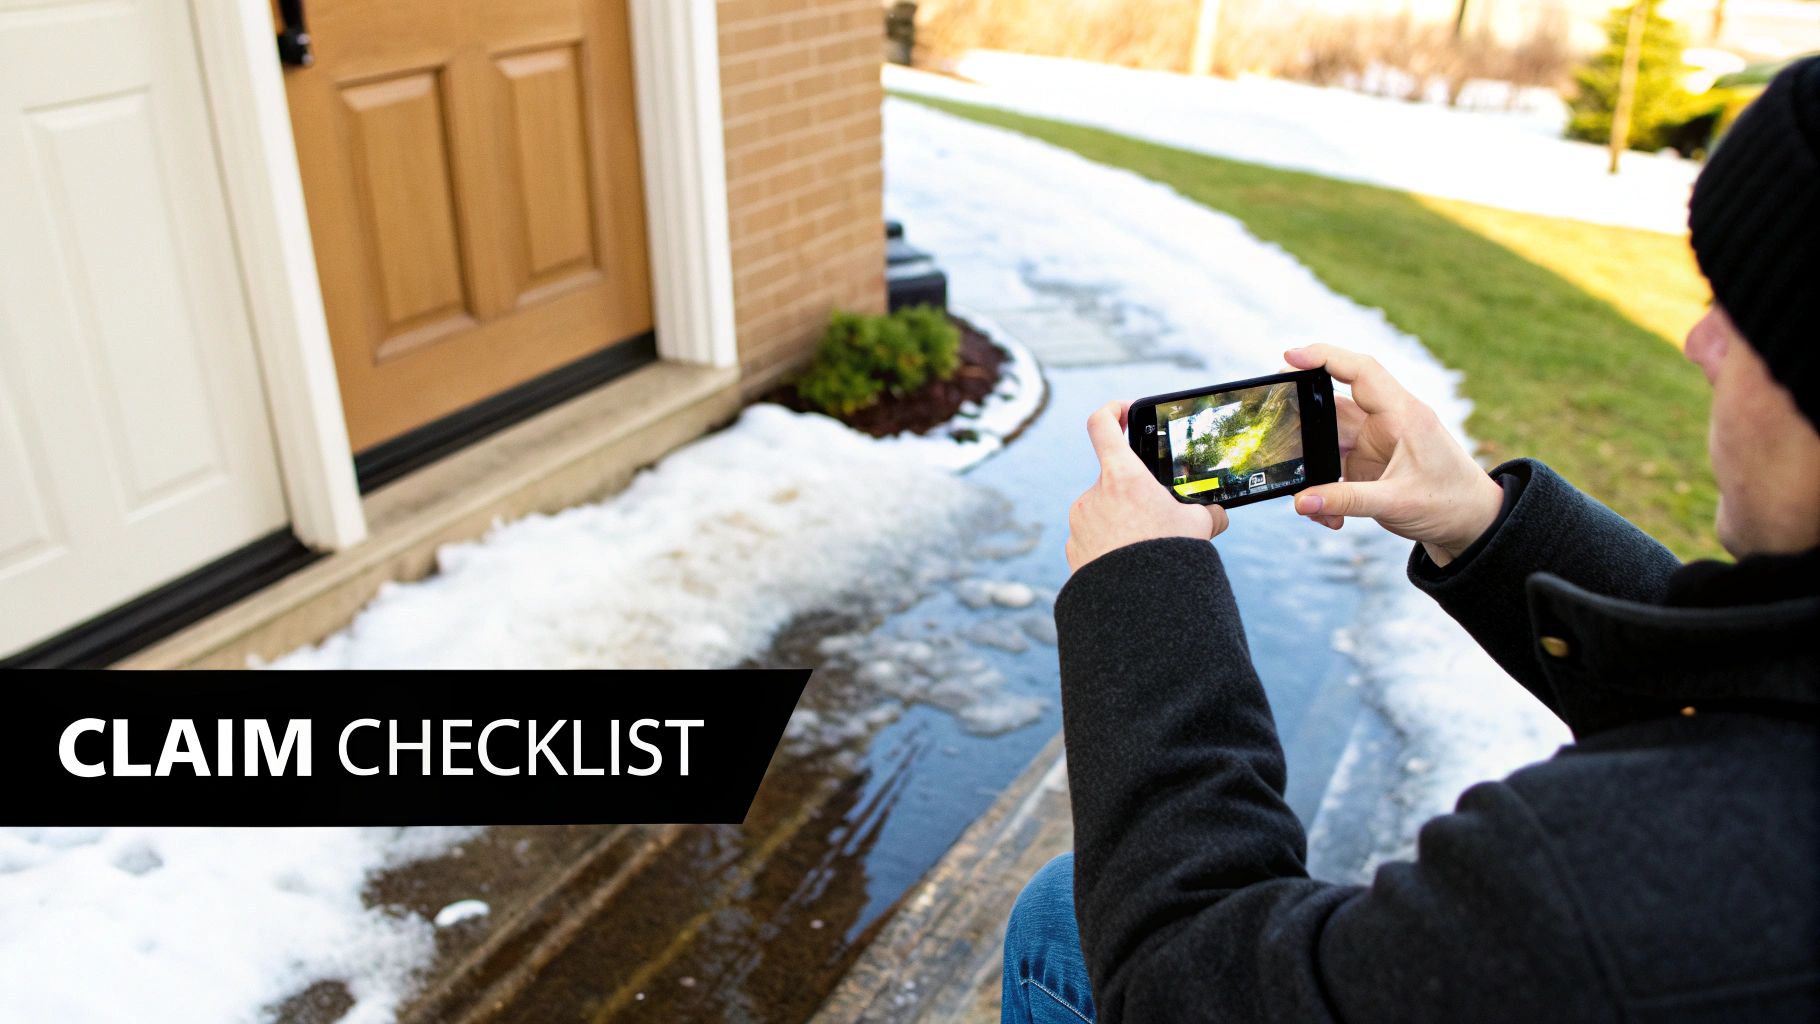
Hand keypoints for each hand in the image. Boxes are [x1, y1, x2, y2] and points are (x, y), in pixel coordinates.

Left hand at [1066, 401, 1228, 571]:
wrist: (1137, 607)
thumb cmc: (1167, 557)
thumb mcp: (1198, 527)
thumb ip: (1205, 512)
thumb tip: (1216, 514)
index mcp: (1122, 477)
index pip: (1101, 424)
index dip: (1112, 411)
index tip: (1124, 411)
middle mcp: (1093, 494)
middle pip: (1114, 480)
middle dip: (1135, 495)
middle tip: (1158, 516)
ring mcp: (1079, 522)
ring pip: (1104, 512)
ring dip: (1123, 522)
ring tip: (1148, 547)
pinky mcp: (1073, 549)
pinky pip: (1094, 539)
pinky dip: (1111, 546)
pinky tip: (1130, 565)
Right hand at [1285, 345, 1504, 566]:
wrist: (1471, 525)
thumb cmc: (1449, 503)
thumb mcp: (1397, 502)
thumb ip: (1346, 500)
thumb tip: (1301, 502)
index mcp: (1402, 415)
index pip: (1361, 371)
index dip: (1325, 357)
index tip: (1290, 356)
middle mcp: (1386, 422)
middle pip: (1332, 404)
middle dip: (1302, 417)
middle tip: (1273, 424)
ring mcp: (1375, 442)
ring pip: (1327, 441)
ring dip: (1313, 469)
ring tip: (1308, 500)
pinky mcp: (1368, 464)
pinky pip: (1333, 469)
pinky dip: (1325, 491)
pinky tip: (1329, 514)